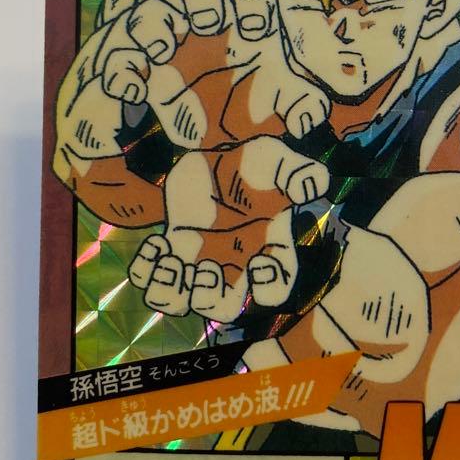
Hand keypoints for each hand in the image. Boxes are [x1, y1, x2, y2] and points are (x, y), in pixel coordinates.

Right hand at [99, 0, 327, 147]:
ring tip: (161, 50)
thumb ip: (297, 102)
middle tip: (208, 22)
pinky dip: (120, 69)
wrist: (196, 120)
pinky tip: (135, 92)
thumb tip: (310, 118)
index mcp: (242, 15)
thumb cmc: (242, 93)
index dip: (253, 1)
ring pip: (149, 8)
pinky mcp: (130, 60)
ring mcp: (162, 33)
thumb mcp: (273, 99)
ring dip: (152, 23)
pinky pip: (114, 53)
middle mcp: (200, 15)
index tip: (256, 29)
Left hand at [127, 136, 328, 321]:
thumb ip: (297, 172)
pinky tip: (156, 243)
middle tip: (204, 267)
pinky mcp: (172, 248)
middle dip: (208, 297)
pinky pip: (152, 278)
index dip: (268, 288)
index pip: (275, 289)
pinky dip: (146, 270)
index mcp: (266, 248)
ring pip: (181, 302)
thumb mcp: (277, 160)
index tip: (257, 263)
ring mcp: (199, 258)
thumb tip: (313, 185)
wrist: (214, 152)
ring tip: (169, 262)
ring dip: (170, 292)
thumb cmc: (253, 162)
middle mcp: (233, 263)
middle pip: (222, 307)